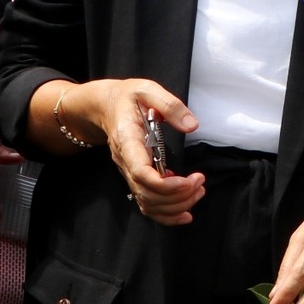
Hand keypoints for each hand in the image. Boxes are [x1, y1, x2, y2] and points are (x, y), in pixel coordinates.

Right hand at [67, 77, 205, 225]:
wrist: (103, 106)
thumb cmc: (127, 97)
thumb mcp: (148, 90)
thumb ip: (170, 106)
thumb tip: (192, 125)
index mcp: (128, 140)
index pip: (140, 172)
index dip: (164, 184)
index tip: (188, 181)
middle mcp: (125, 161)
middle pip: (146, 193)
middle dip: (177, 195)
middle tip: (199, 182)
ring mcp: (128, 172)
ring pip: (147, 202)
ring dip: (175, 205)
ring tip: (198, 191)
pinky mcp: (135, 177)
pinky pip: (146, 203)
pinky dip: (165, 214)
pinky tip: (185, 212)